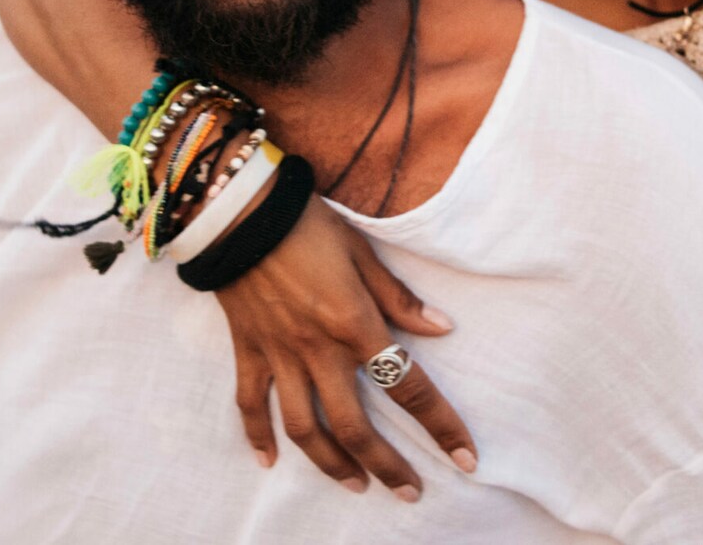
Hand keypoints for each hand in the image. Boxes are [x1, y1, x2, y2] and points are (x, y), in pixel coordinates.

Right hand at [216, 195, 478, 500]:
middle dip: (386, 466)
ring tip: (355, 485)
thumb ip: (398, 298)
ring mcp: (279, 354)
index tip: (464, 458)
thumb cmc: (307, 223)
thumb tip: (442, 329)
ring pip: (304, 428)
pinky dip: (257, 435)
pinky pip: (250, 403)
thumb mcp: (362, 251)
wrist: (238, 211)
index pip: (406, 385)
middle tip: (409, 492)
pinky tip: (268, 461)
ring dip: (331, 464)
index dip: (439, 425)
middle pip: (353, 426)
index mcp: (354, 323)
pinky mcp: (248, 350)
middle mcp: (317, 349)